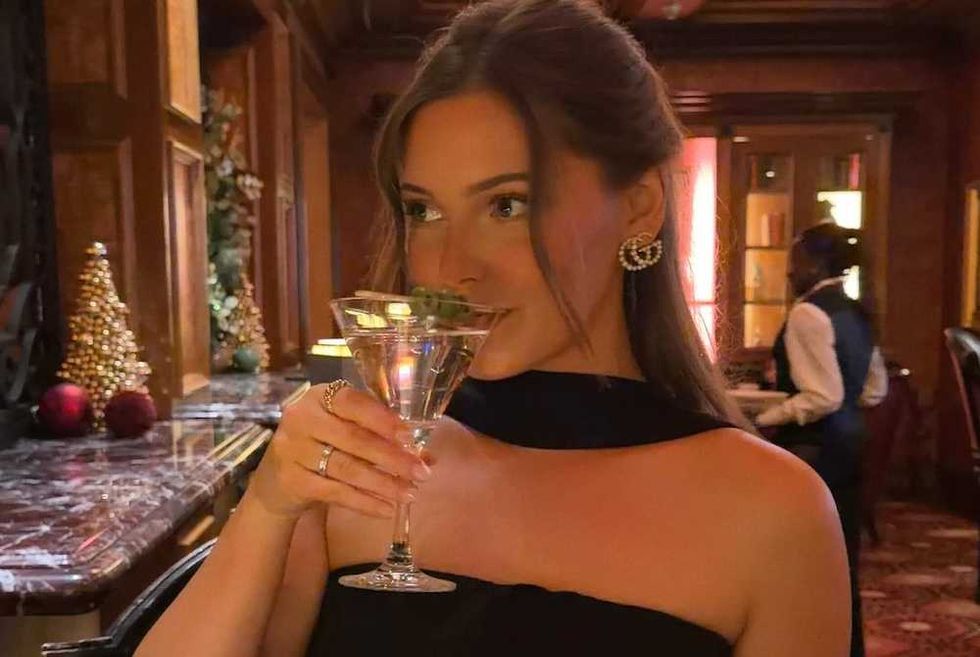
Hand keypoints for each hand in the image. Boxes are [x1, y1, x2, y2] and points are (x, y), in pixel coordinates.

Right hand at [248, 383, 431, 519]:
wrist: (276, 480)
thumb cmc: (322, 446)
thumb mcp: (345, 430)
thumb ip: (382, 435)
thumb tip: (428, 454)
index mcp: (320, 396)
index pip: (353, 403)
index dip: (383, 420)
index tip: (410, 436)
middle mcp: (302, 418)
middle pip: (354, 439)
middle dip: (392, 457)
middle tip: (421, 472)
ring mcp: (292, 449)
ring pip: (347, 468)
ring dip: (383, 483)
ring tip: (410, 493)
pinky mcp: (291, 480)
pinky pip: (335, 492)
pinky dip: (364, 502)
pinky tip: (386, 509)